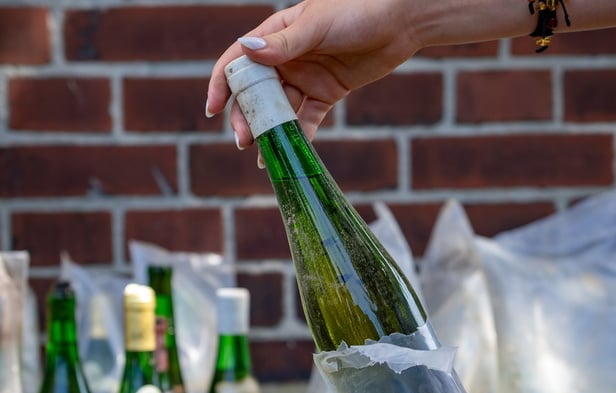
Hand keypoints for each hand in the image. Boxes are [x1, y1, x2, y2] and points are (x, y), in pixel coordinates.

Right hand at [206, 0, 420, 146]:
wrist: (401, 20)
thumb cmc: (357, 10)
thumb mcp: (317, 26)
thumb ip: (283, 44)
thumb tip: (247, 51)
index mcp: (276, 34)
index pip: (239, 61)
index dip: (222, 84)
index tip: (213, 109)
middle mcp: (286, 57)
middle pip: (256, 92)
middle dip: (246, 117)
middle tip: (243, 140)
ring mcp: (305, 77)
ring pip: (279, 110)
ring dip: (269, 132)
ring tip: (263, 155)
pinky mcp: (326, 93)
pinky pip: (307, 119)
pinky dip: (299, 137)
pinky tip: (291, 154)